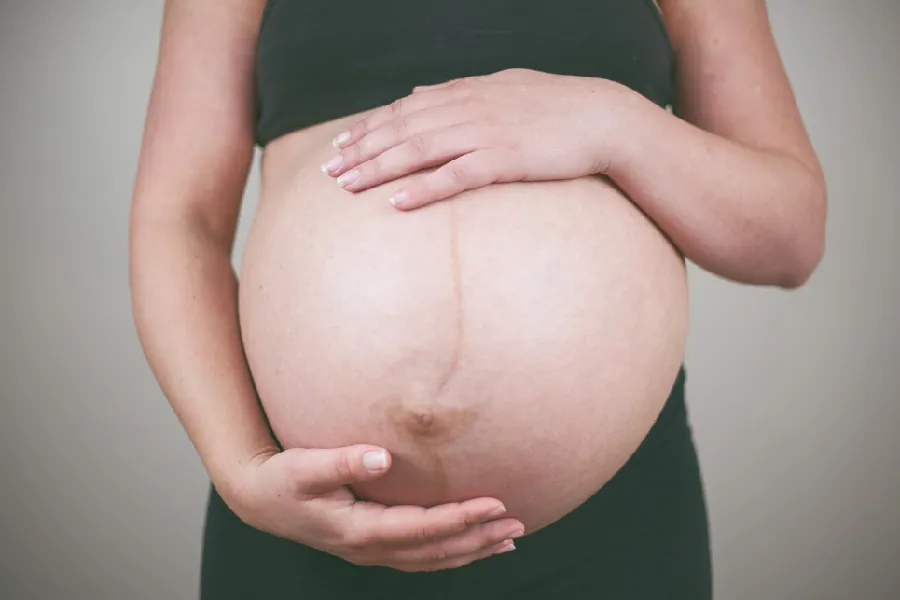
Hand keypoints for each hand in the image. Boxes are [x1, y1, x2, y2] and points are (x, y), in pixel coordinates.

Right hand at [222, 445, 523, 571]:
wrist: (260, 500)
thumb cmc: (283, 479)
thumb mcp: (305, 467)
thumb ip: (343, 462)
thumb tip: (382, 457)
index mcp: (359, 531)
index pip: (422, 529)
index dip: (461, 517)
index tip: (496, 503)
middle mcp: (370, 549)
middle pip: (435, 551)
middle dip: (478, 537)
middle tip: (518, 523)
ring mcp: (372, 552)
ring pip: (432, 559)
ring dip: (471, 549)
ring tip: (509, 539)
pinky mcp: (373, 546)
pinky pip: (422, 556)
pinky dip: (452, 552)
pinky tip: (472, 543)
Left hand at [321, 68, 634, 209]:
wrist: (603, 118)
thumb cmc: (555, 106)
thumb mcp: (502, 85)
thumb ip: (457, 89)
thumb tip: (419, 92)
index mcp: (465, 93)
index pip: (403, 110)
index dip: (367, 127)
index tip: (339, 143)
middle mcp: (468, 109)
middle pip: (400, 130)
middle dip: (359, 150)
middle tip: (327, 171)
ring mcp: (485, 133)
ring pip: (418, 150)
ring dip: (378, 168)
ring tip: (347, 186)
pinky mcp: (504, 160)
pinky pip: (456, 176)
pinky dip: (424, 189)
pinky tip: (398, 203)